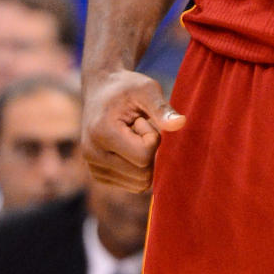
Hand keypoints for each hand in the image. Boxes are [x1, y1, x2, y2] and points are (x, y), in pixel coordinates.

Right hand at [82, 69, 184, 190]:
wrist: (101, 89)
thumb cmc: (127, 87)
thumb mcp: (147, 89)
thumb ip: (162, 109)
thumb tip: (182, 123)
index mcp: (101, 133)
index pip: (144, 156)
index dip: (152, 137)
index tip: (141, 119)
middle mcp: (92, 155)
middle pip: (143, 175)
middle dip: (149, 150)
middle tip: (138, 127)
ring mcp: (93, 168)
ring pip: (139, 184)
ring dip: (144, 160)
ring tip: (132, 136)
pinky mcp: (98, 175)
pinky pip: (132, 185)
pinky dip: (137, 168)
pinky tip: (128, 146)